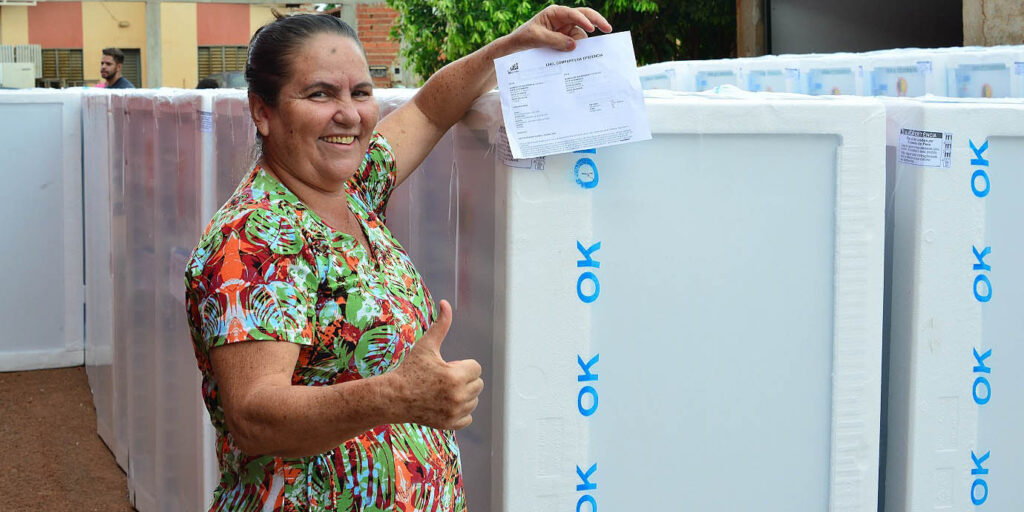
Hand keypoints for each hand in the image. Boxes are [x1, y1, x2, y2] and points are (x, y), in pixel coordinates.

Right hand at [388, 300, 482, 429]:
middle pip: (478, 384)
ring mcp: (454, 413)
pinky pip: (468, 418)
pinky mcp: (450, 425)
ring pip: (473, 401)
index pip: (476, 367)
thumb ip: (441, 326)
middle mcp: (458, 396)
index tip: (446, 367)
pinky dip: (459, 412)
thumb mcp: (426, 346)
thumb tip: (445, 303)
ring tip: (442, 391)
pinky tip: (444, 404)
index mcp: (455, 376)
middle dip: (464, 379)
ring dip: (462, 395)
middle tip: (442, 379)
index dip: (461, 365)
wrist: (394, 398)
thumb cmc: (410, 369)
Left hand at [508, 5, 612, 52]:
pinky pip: (577, 44)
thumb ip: (555, 41)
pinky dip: (581, 51)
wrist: (516, 47)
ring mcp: (566, 30)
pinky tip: (584, 58)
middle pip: (585, 17)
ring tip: (594, 54)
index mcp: (555, 13)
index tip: (592, 29)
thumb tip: (574, 46)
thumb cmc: (524, 37)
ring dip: (586, 43)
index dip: (584, 20)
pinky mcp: (566, 40)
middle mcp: (563, 19)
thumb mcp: (537, 38)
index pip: (574, 14)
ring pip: (582, 33)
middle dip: (597, 22)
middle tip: (608, 30)